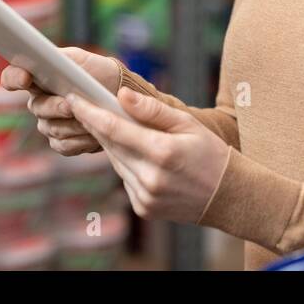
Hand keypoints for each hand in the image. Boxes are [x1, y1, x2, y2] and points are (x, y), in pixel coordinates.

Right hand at [0, 48, 121, 155]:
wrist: (122, 98)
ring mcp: (49, 124)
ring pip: (51, 128)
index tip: (25, 78)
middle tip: (71, 104)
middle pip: (37, 108)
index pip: (12, 78)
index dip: (14, 78)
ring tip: (94, 117)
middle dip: (56, 106)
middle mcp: (39, 102)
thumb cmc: (100, 73)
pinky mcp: (62, 143)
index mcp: (38, 78)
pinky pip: (63, 145)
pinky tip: (94, 134)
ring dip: (73, 123)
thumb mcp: (81, 59)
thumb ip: (59, 57)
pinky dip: (80, 140)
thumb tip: (42, 58)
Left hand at [65, 87, 231, 224]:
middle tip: (82, 105)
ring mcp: (145, 197)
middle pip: (110, 145)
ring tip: (107, 124)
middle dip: (95, 124)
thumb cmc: (211, 153)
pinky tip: (133, 152)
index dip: (90, 113)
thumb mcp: (187, 124)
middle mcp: (150, 178)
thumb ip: (152, 110)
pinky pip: (125, 178)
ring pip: (116, 162)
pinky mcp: (143, 208)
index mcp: (162, 152)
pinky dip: (125, 163)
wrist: (229, 197)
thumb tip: (121, 95)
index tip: (74, 99)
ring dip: (110, 143)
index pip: (114, 129)